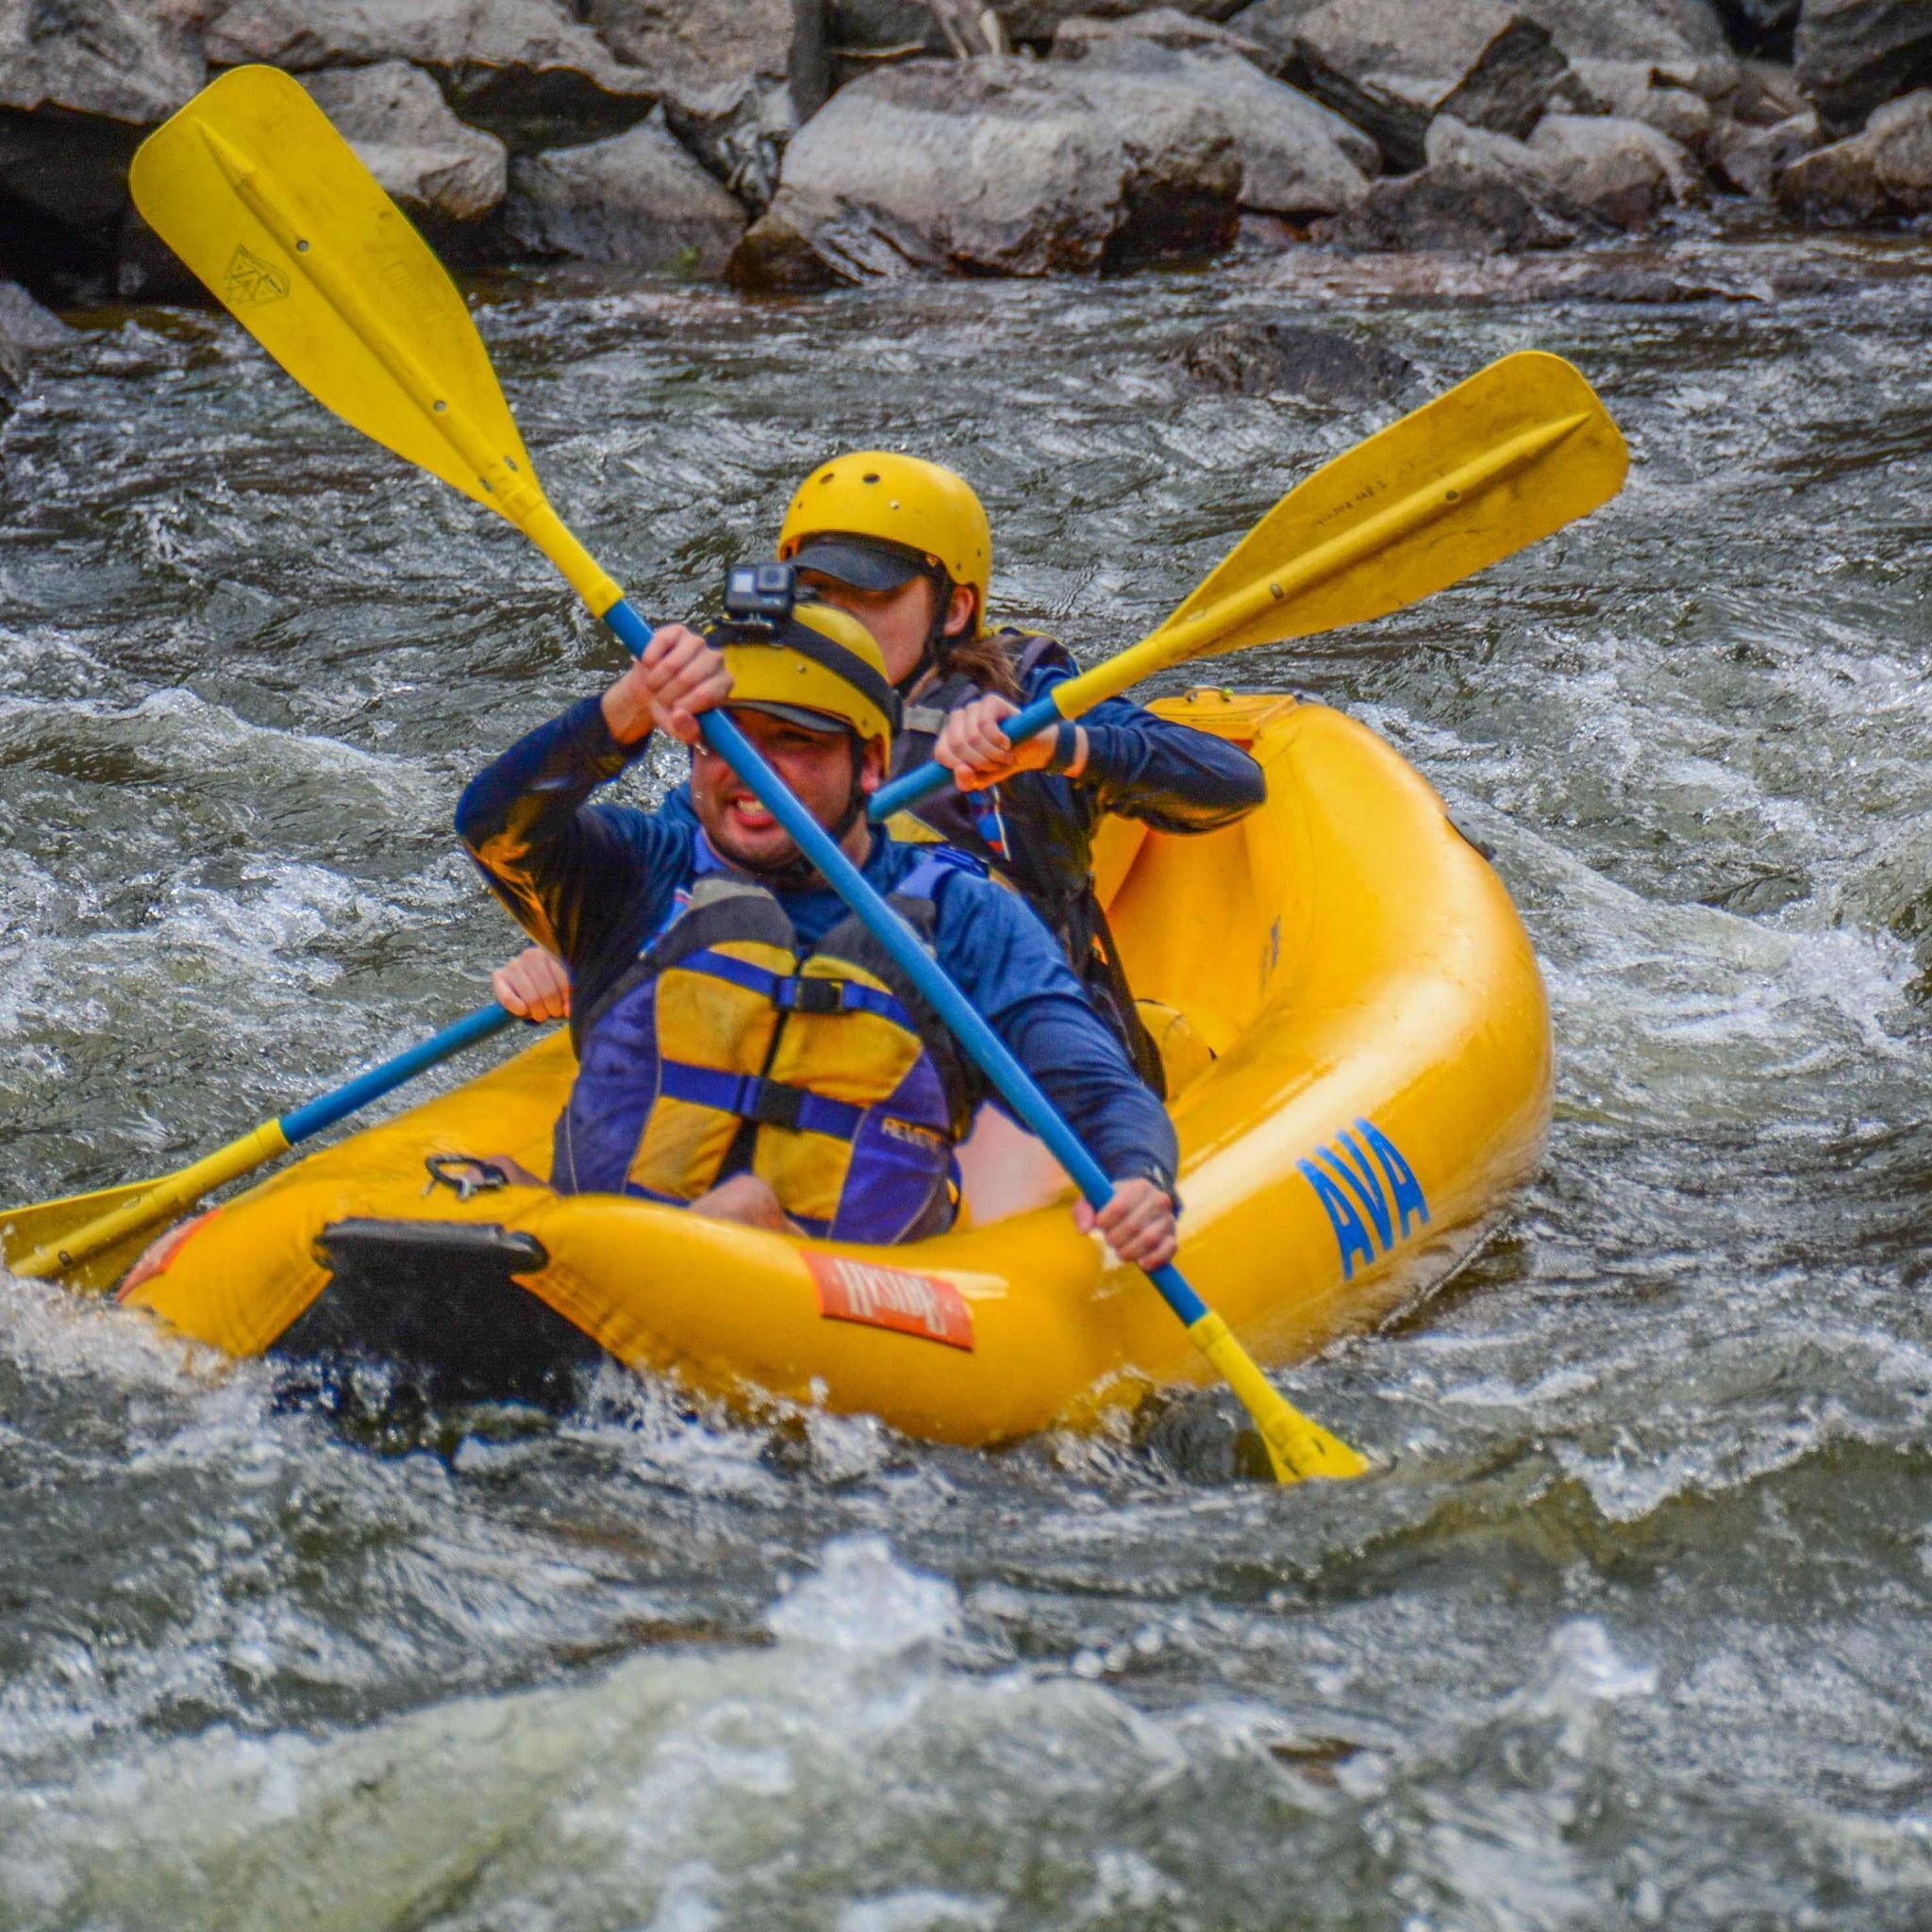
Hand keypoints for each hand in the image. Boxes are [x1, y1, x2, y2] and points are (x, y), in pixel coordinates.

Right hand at [492, 944, 571, 1020]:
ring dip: (538, 1012)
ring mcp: (514, 964)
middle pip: (548, 991)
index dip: (567, 999)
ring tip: (541, 1015)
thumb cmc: (547, 986)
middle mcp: (531, 955)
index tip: (568, 1011)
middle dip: (553, 1009)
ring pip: (531, 998)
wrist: (523, 984)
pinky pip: (509, 999)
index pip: (564, 979)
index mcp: (552, 953)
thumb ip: (568, 995)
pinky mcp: (499, 976)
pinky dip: (518, 1010)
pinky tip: (523, 1011)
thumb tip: (568, 1011)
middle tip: (552, 1014)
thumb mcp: (560, 986)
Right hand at [602, 623, 732, 745]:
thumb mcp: (680, 728)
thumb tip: (680, 716)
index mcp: (724, 684)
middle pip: (687, 679)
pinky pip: (661, 642)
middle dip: (667, 695)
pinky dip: (650, 658)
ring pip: (673, 663)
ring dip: (656, 680)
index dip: (682, 706)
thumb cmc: (672, 709)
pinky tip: (649, 666)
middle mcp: (716, 660)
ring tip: (654, 686)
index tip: (673, 712)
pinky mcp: (678, 631)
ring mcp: (698, 643)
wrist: (653, 689)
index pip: (705, 694)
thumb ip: (685, 731)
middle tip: (660, 699)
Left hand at [933, 693, 1083, 791]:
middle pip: (957, 745)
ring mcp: (973, 708)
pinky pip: (986, 724)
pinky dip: (998, 741)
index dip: (958, 767)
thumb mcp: (983, 778)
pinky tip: (1007, 743)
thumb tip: (961, 770)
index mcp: (949, 737)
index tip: (977, 773)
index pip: (941, 752)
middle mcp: (958, 719)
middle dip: (980, 762)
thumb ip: (967, 781)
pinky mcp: (990, 700)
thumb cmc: (1002, 762)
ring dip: (992, 754)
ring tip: (1005, 757)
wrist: (1032, 749)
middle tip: (996, 766)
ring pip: (972, 736)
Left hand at [1076, 1178, 1176, 1270]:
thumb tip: (1084, 1230)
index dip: (1105, 1221)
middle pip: (1133, 1226)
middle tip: (1109, 1240)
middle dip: (1115, 1238)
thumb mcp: (1095, 1200)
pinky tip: (1141, 1263)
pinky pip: (1168, 1251)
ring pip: (1149, 1239)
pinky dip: (1153, 1260)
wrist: (1142, 1205)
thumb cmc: (1113, 1203)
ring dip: (1129, 1251)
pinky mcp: (1173, 1237)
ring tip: (1121, 1251)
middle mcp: (1159, 1200)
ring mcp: (1168, 1219)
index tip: (1100, 1225)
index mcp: (1140, 1186)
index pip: (1120, 1207)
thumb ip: (1083, 1210)